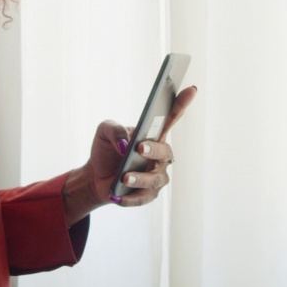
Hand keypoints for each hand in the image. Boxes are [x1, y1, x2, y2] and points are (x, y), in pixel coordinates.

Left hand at [62, 85, 197, 223]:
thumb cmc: (106, 150)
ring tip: (123, 177)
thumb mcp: (104, 132)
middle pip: (165, 151)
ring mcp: (155, 176)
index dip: (182, 104)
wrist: (95, 177)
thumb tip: (126, 145)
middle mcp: (159, 155)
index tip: (191, 89)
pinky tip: (117, 196)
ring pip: (155, 178)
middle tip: (139, 147)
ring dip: (139, 177)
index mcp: (153, 135)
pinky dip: (130, 197)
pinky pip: (143, 197)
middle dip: (154, 149)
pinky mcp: (147, 194)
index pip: (171, 118)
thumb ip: (114, 130)